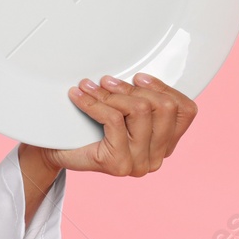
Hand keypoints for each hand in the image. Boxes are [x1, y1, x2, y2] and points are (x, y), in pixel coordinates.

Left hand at [35, 73, 197, 176]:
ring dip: (111, 93)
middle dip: (133, 88)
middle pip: (164, 107)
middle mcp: (156, 158)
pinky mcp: (118, 164)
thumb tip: (143, 74)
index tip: (138, 77)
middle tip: (106, 81)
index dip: (164, 88)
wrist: (53, 152)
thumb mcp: (120, 109)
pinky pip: (114, 120)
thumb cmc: (85, 129)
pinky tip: (79, 96)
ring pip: (140, 110)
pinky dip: (94, 102)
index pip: (185, 111)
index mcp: (164, 144)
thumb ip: (139, 98)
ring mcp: (139, 164)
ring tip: (89, 86)